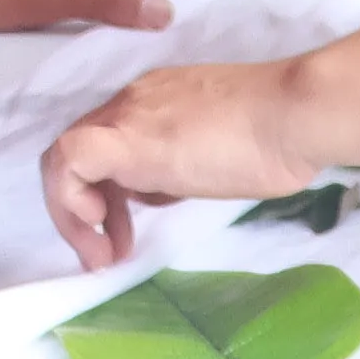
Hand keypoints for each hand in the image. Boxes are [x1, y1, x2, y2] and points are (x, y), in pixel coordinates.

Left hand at [40, 59, 322, 268]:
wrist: (294, 114)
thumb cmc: (279, 135)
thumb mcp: (219, 153)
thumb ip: (184, 163)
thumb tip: (166, 186)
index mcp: (155, 101)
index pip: (108, 142)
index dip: (107, 192)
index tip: (127, 232)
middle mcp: (133, 103)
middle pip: (80, 153)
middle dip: (85, 210)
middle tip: (110, 252)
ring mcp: (128, 117)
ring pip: (64, 159)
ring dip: (74, 216)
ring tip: (101, 257)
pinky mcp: (127, 141)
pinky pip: (69, 161)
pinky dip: (69, 199)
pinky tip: (98, 226)